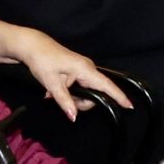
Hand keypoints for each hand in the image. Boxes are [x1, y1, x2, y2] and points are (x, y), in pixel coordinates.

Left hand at [13, 26, 131, 118]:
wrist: (33, 47)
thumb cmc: (42, 61)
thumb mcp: (52, 83)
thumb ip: (64, 101)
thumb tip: (74, 116)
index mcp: (85, 69)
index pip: (106, 85)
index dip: (118, 96)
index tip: (129, 106)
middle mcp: (88, 68)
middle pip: (94, 93)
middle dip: (80, 102)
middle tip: (60, 101)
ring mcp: (83, 69)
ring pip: (85, 91)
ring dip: (72, 97)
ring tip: (53, 93)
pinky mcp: (77, 70)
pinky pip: (80, 85)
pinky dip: (69, 91)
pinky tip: (55, 89)